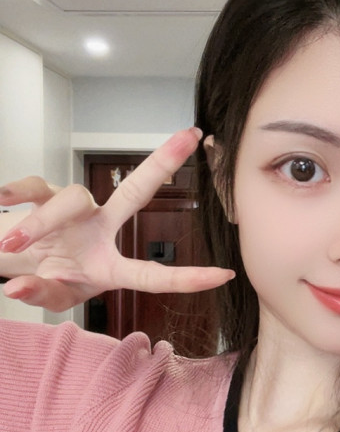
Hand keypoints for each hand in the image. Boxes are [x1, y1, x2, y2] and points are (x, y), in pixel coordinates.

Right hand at [0, 129, 234, 311]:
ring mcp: (76, 210)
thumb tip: (20, 288)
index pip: (154, 273)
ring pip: (71, 199)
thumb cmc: (46, 277)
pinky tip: (4, 200)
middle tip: (192, 134)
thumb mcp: (50, 296)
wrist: (14, 259)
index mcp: (112, 264)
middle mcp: (101, 228)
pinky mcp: (44, 195)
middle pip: (136, 191)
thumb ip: (40, 295)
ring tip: (13, 244)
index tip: (225, 275)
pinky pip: (34, 186)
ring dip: (41, 222)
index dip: (188, 278)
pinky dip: (17, 193)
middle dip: (163, 163)